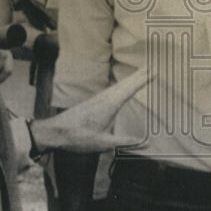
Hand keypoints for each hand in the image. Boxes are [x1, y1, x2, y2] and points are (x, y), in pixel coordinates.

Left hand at [30, 70, 148, 152]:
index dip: (143, 80)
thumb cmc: (78, 138)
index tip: (155, 72)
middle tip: (153, 66)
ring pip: (119, 85)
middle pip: (126, 84)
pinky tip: (122, 87)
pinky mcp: (93, 102)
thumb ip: (125, 142)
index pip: (130, 89)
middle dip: (140, 75)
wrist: (55, 132)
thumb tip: (146, 143)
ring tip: (141, 73)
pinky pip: (113, 89)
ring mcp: (98, 99)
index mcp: (109, 105)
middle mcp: (105, 98)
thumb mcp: (103, 144)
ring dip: (131, 78)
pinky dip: (122, 85)